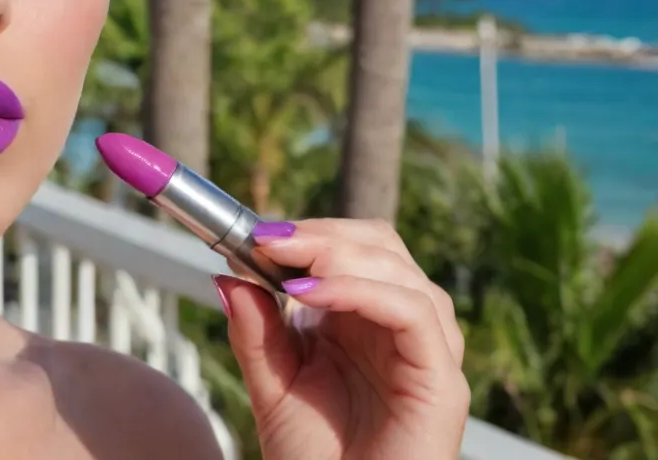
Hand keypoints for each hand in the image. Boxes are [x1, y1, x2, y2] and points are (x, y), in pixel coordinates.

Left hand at [215, 218, 469, 459]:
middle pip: (382, 246)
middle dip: (322, 234)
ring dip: (338, 254)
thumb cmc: (313, 458)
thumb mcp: (272, 383)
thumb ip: (255, 330)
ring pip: (400, 271)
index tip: (255, 232)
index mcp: (366, 320)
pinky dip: (360, 290)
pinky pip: (413, 312)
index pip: (354, 246)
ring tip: (284, 264)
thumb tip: (226, 274)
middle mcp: (402, 327)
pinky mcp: (442, 381)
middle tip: (267, 240)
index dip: (310, 232)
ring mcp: (427, 352)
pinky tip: (309, 292)